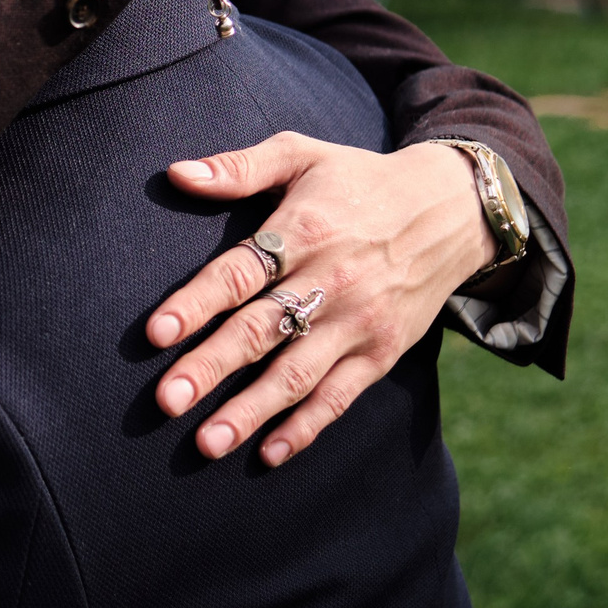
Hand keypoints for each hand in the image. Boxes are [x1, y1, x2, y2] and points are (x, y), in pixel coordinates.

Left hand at [148, 137, 492, 465]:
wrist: (450, 210)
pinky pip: (339, 397)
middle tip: (167, 401)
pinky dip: (305, 428)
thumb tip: (176, 174)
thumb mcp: (302, 154)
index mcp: (304, 231)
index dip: (198, 302)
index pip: (241, 271)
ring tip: (206, 442)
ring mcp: (358, 323)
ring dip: (250, 411)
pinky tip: (269, 453)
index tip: (157, 332)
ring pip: (296, 375)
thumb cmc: (359, 180)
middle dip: (211, 367)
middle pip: (262, 330)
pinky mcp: (382, 353)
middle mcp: (331, 282)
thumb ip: (239, 167)